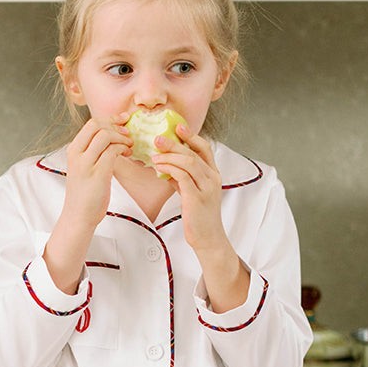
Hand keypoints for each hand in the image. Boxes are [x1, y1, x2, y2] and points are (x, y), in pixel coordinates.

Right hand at [63, 117, 130, 228]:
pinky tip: (127, 155)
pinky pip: (112, 152)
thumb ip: (94, 151)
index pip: (91, 124)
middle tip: (128, 135)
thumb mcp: (84, 167)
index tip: (123, 121)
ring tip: (129, 146)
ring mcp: (85, 164)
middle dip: (116, 127)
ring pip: (105, 136)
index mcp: (73, 150)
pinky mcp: (97, 174)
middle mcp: (77, 154)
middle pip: (97, 125)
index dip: (110, 119)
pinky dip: (123, 149)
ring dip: (122, 138)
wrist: (78, 216)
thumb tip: (112, 136)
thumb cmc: (85, 193)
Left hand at [152, 126, 248, 310]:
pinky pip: (182, 177)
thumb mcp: (192, 193)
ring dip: (169, 156)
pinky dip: (169, 170)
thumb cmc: (199, 217)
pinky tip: (159, 168)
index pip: (205, 148)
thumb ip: (183, 179)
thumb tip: (167, 168)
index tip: (177, 127)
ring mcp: (206, 188)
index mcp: (213, 174)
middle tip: (157, 138)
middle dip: (175, 143)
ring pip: (188, 162)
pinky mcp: (196, 198)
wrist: (207, 239)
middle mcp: (212, 178)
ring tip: (154, 155)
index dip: (191, 136)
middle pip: (194, 152)